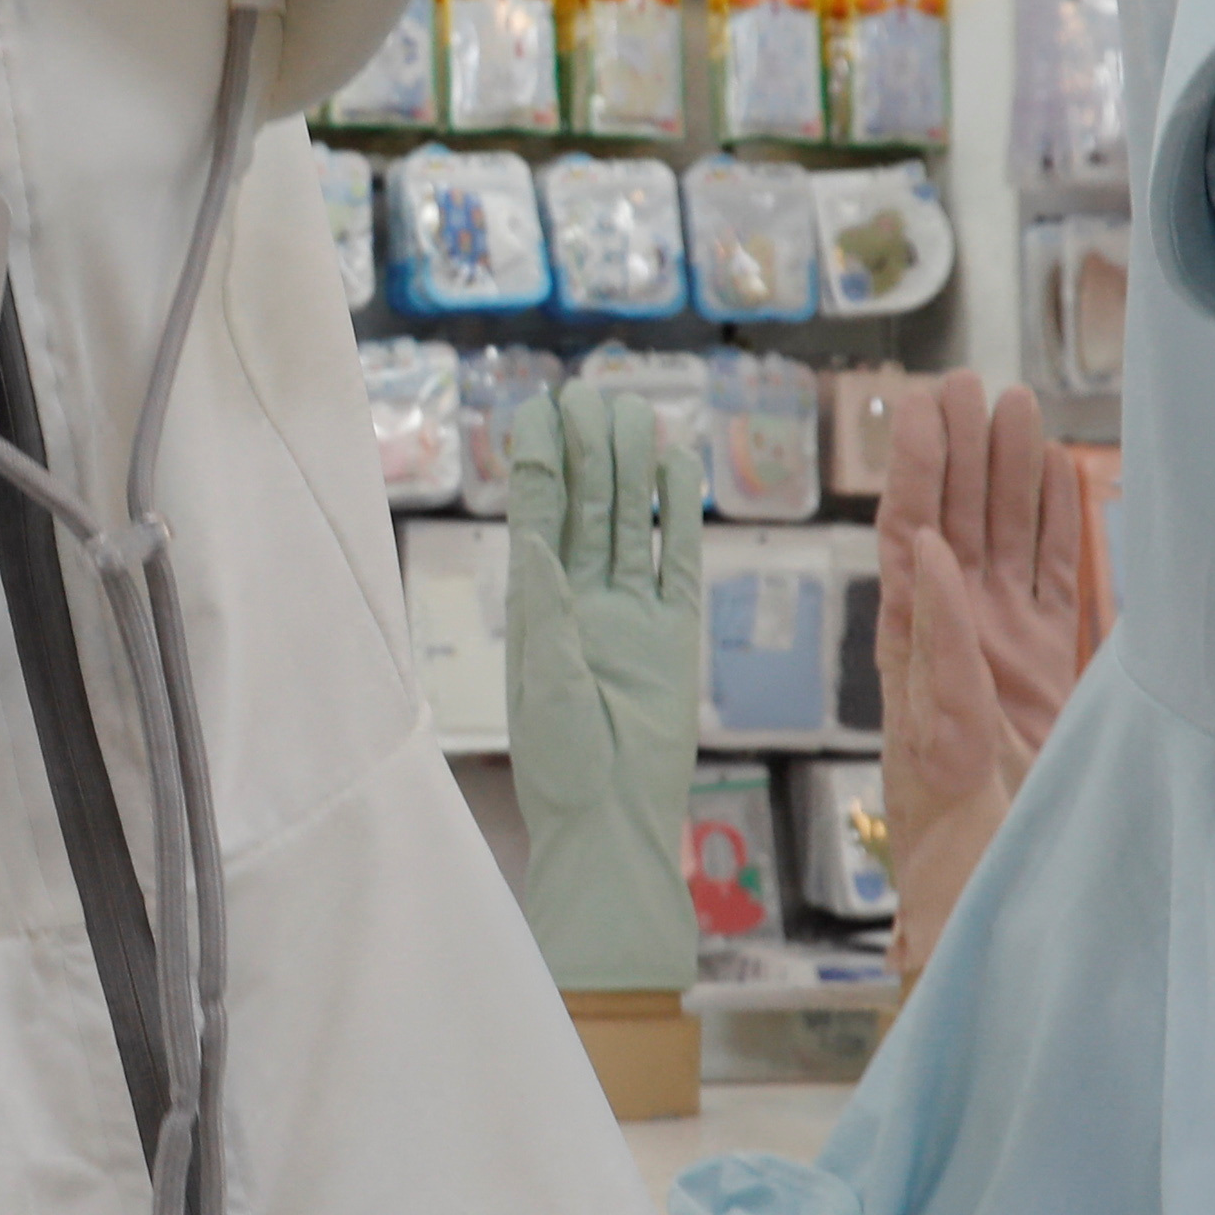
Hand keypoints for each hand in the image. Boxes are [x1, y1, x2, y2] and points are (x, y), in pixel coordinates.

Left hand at [502, 378, 699, 992]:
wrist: (613, 821)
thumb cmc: (563, 765)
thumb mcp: (543, 683)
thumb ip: (546, 611)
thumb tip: (535, 538)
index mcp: (536, 609)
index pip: (538, 518)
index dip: (540, 464)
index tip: (539, 407)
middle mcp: (582, 603)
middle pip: (587, 509)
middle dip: (589, 452)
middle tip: (592, 393)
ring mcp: (631, 615)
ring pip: (633, 525)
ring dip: (632, 471)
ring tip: (636, 412)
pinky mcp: (675, 635)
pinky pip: (679, 563)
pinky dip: (679, 516)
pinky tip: (677, 467)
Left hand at [871, 368, 1097, 987]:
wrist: (1001, 892)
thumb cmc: (957, 834)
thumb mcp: (944, 736)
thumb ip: (938, 646)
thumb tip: (925, 553)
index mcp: (918, 644)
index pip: (911, 534)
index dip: (915, 467)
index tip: (921, 403)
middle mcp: (961, 635)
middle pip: (960, 521)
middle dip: (964, 451)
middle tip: (973, 384)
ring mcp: (1011, 648)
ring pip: (1013, 542)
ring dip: (1012, 477)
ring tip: (1018, 409)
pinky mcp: (1057, 669)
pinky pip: (1062, 584)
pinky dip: (1065, 531)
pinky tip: (1066, 481)